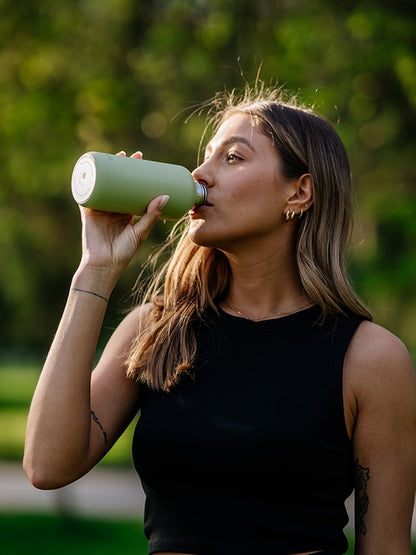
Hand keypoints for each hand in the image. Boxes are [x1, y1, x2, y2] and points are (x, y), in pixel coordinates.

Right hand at [78, 150, 167, 278]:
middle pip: (119, 182)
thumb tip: (165, 195)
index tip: (146, 163)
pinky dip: (86, 179)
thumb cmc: (123, 253)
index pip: (133, 189)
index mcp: (126, 213)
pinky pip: (86, 192)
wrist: (103, 266)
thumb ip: (152, 215)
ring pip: (104, 183)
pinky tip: (91, 166)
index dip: (138, 175)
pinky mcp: (88, 211)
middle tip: (135, 155)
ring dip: (108, 168)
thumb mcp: (140, 232)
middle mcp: (113, 208)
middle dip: (125, 167)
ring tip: (117, 155)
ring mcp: (100, 208)